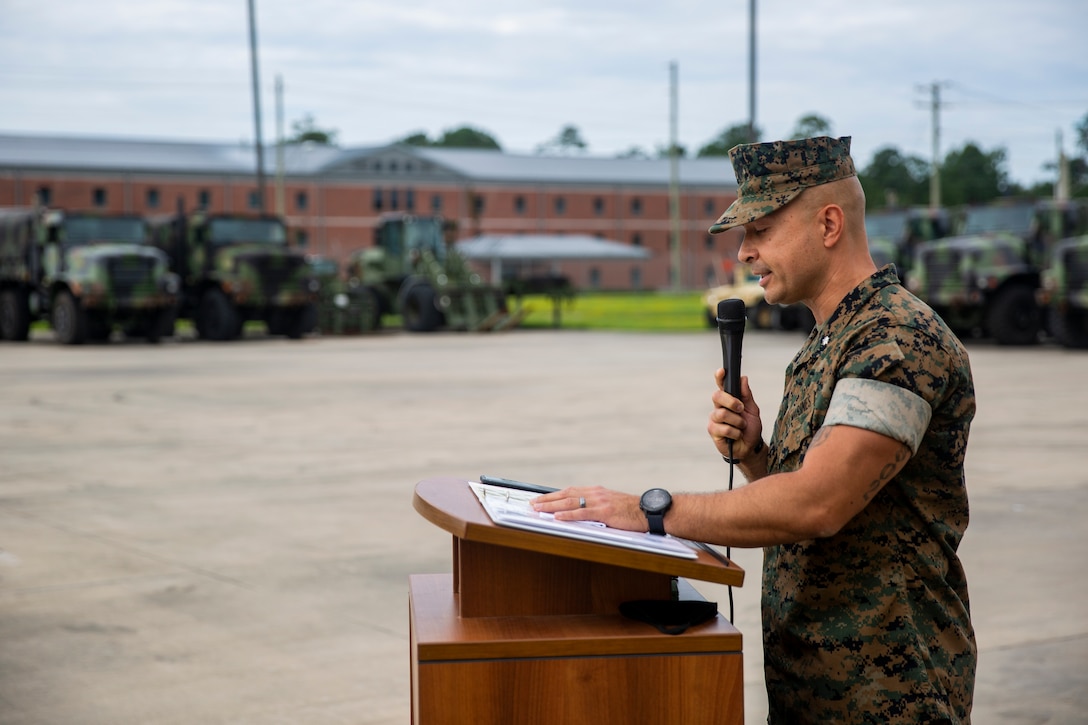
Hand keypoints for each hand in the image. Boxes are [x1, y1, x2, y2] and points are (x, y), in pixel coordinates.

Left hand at [531, 486, 645, 530]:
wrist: (650, 511)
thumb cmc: (633, 511)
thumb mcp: (612, 504)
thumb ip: (597, 507)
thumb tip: (582, 513)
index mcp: (597, 491)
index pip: (570, 491)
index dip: (554, 495)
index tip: (541, 499)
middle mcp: (596, 493)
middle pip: (566, 494)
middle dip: (547, 499)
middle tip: (533, 503)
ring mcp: (600, 501)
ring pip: (570, 502)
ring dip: (552, 505)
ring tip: (538, 508)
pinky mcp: (604, 512)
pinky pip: (582, 513)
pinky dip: (568, 514)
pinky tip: (557, 516)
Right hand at [708, 370, 762, 460]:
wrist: (750, 447)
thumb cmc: (750, 428)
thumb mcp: (752, 410)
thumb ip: (747, 395)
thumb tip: (743, 378)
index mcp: (728, 400)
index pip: (721, 386)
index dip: (720, 377)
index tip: (722, 371)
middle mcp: (718, 407)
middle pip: (717, 396)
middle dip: (731, 402)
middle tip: (741, 408)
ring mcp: (714, 419)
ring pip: (722, 414)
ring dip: (737, 421)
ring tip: (742, 427)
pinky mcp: (713, 431)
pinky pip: (723, 428)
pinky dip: (735, 432)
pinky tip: (737, 436)